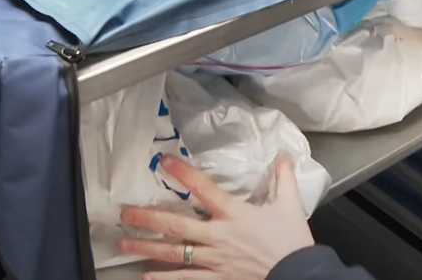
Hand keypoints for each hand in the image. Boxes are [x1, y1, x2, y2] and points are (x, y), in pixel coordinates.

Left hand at [119, 154, 313, 279]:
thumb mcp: (290, 204)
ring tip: (124, 244)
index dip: (183, 174)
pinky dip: (165, 278)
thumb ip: (284, 177)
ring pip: (174, 253)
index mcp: (234, 214)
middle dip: (148, 218)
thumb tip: (282, 154)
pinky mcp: (217, 279)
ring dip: (147, 248)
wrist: (298, 275)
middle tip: (125, 213)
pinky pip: (186, 279)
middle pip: (177, 226)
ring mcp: (214, 260)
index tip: (164, 161)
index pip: (203, 189)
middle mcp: (218, 236)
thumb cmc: (291, 239)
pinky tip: (146, 277)